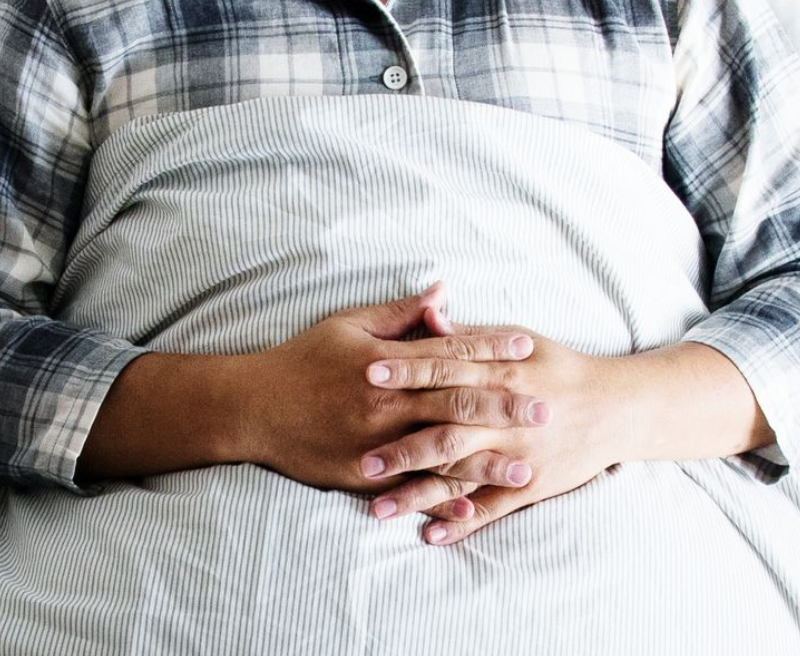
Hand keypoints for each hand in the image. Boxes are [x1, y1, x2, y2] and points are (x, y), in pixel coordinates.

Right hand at [239, 283, 550, 495]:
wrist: (254, 408)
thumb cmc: (303, 359)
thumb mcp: (349, 324)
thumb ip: (400, 313)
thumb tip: (442, 293)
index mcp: (385, 362)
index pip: (449, 353)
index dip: (491, 350)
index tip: (527, 349)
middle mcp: (385, 403)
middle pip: (456, 404)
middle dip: (504, 406)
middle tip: (545, 408)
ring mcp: (376, 443)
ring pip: (442, 453)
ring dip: (488, 460)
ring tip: (528, 465)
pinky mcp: (364, 475)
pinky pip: (412, 488)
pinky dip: (443, 497)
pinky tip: (475, 506)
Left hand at [358, 314, 615, 544]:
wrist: (613, 407)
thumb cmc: (558, 366)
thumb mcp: (517, 338)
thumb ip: (470, 334)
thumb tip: (430, 315)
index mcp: (499, 371)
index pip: (444, 369)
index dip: (405, 371)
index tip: (366, 373)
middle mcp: (505, 416)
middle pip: (445, 430)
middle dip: (401, 446)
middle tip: (360, 459)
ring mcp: (518, 454)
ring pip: (461, 477)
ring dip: (419, 493)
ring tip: (377, 508)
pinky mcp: (530, 485)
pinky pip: (491, 507)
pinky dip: (461, 522)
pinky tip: (430, 533)